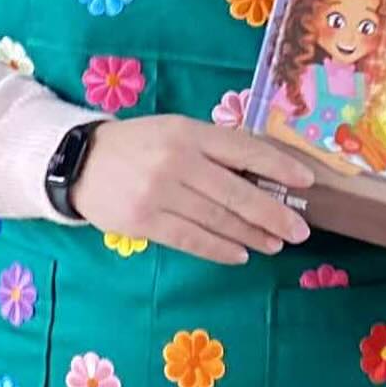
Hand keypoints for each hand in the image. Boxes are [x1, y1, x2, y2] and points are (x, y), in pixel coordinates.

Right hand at [71, 114, 315, 264]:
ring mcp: (160, 193)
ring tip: (275, 244)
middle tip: (299, 230)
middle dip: (273, 213)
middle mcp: (177, 161)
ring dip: (251, 235)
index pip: (244, 150)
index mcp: (189, 132)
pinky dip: (220, 249)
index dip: (278, 167)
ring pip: (217, 219)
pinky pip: (191, 239)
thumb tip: (263, 176)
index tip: (306, 182)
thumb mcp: (175, 131)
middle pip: (237, 192)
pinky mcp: (145, 221)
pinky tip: (240, 255)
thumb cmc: (139, 146)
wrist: (80, 162)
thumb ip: (213, 149)